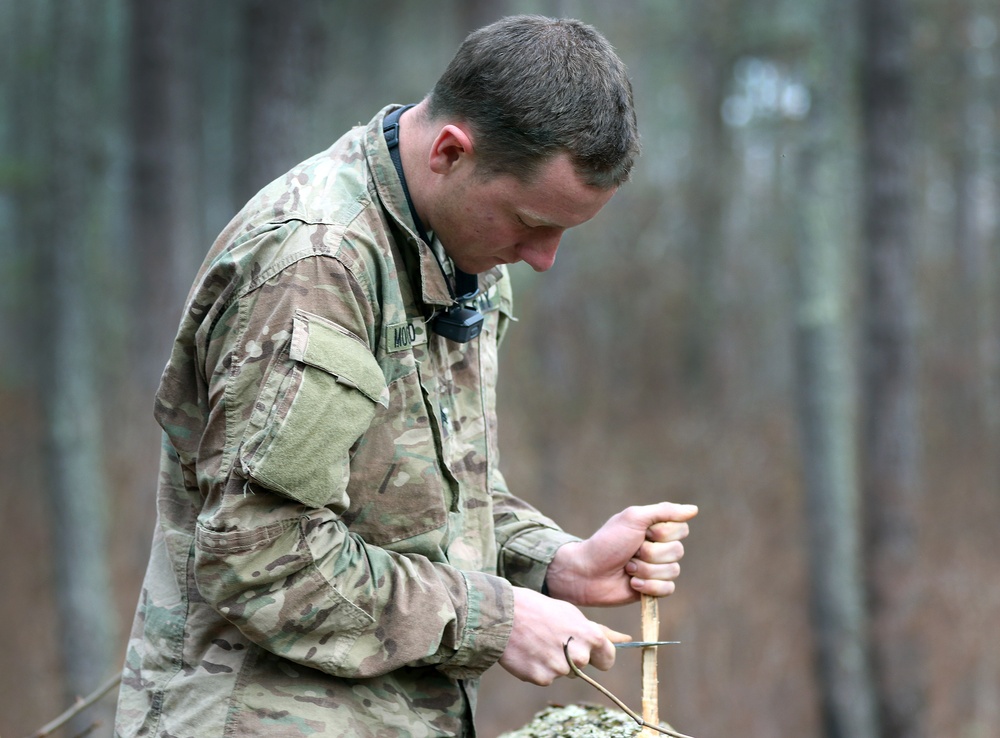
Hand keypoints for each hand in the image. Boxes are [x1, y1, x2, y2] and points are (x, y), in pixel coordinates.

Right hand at [498, 587, 630, 684]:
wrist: (503, 614)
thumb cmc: (538, 608)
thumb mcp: (571, 613)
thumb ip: (598, 631)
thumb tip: (627, 639)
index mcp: (590, 637)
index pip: (607, 659)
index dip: (596, 655)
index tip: (585, 649)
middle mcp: (579, 656)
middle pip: (582, 667)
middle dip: (570, 656)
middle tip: (551, 638)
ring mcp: (560, 669)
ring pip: (563, 672)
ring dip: (553, 662)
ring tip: (537, 641)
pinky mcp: (542, 678)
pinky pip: (545, 678)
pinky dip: (537, 668)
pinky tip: (528, 651)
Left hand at [544, 502, 697, 606]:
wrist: (587, 572)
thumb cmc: (606, 542)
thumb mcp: (633, 518)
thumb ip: (664, 512)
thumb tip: (694, 509)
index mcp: (656, 528)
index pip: (681, 530)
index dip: (662, 533)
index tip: (641, 533)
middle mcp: (659, 548)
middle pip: (678, 551)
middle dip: (650, 553)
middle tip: (630, 552)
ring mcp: (657, 569)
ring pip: (673, 571)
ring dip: (646, 570)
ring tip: (627, 568)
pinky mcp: (653, 589)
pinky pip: (668, 589)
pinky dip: (648, 587)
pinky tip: (632, 583)